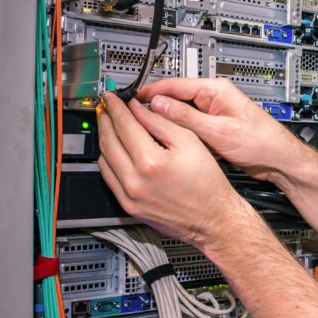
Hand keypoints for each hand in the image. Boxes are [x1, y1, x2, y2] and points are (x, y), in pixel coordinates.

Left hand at [97, 93, 251, 247]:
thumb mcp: (191, 143)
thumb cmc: (208, 185)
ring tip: (112, 125)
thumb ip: (162, 123)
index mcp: (151, 162)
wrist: (213, 220)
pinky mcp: (128, 206)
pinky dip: (108, 159)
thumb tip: (139, 109)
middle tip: (108, 107)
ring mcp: (129, 196)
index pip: (124, 125)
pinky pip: (108, 178)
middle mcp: (135, 181)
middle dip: (107, 119)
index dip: (117, 107)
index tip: (113, 97)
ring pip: (104, 159)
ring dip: (105, 138)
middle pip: (108, 140)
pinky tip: (117, 150)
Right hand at [135, 78, 303, 180]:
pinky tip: (168, 142)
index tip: (131, 99)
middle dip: (155, 109)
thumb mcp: (219, 131)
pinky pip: (189, 128)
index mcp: (216, 90)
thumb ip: (187, 117)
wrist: (279, 161)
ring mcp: (213, 114)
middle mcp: (213, 98)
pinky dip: (179, 133)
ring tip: (145, 131)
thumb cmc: (260, 142)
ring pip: (180, 116)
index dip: (151, 92)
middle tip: (132, 117)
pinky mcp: (214, 129)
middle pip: (175, 99)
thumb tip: (159, 105)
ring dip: (167, 123)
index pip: (175, 85)